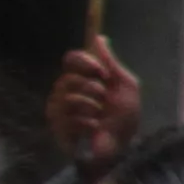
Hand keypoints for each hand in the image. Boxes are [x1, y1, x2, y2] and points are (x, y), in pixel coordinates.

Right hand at [47, 36, 140, 166]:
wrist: (123, 145)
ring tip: (100, 117)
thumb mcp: (125, 86)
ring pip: (65, 97)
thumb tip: (99, 37)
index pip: (71, 59)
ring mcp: (59, 109)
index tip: (100, 71)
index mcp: (84, 77)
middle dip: (92, 90)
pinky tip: (93, 129)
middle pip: (67, 78)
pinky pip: (65, 117)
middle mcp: (67, 90)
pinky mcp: (57, 127)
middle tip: (104, 100)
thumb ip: (111, 62)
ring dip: (90, 108)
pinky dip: (85, 123)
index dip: (83, 62)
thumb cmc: (125, 117)